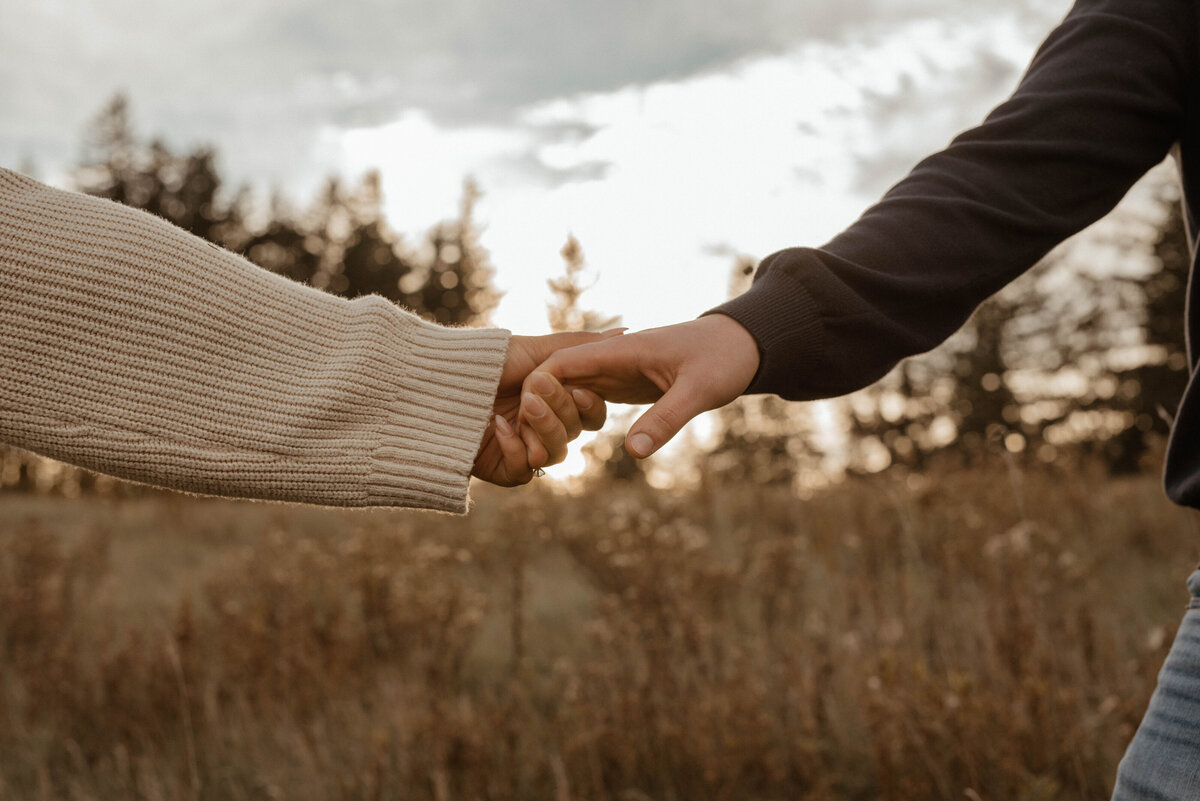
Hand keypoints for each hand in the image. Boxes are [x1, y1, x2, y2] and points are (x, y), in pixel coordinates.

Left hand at [472, 331, 615, 485]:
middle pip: (575, 433)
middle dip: (559, 411)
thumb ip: (582, 346)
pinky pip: (526, 471)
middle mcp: (541, 424)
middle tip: (534, 390)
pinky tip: (497, 426)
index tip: (577, 389)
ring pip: (556, 454)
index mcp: (553, 399)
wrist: (437, 381)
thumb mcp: (537, 348)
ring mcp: (522, 448)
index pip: (590, 414)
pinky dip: (516, 448)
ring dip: (543, 429)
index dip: (589, 405)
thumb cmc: (485, 360)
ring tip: (521, 409)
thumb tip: (626, 332)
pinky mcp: (502, 469)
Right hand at [525, 315, 759, 458]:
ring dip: (552, 414)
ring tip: (536, 447)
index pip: (565, 361)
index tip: (523, 415)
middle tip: (527, 443)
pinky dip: (572, 416)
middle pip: (558, 377)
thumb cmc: (723, 360)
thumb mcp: (699, 392)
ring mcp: (617, 370)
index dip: (539, 385)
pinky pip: (588, 398)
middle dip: (538, 406)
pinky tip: (562, 440)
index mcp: (623, 349)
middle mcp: (613, 357)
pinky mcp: (625, 383)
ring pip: (569, 389)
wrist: (742, 345)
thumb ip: (665, 420)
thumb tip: (633, 453)